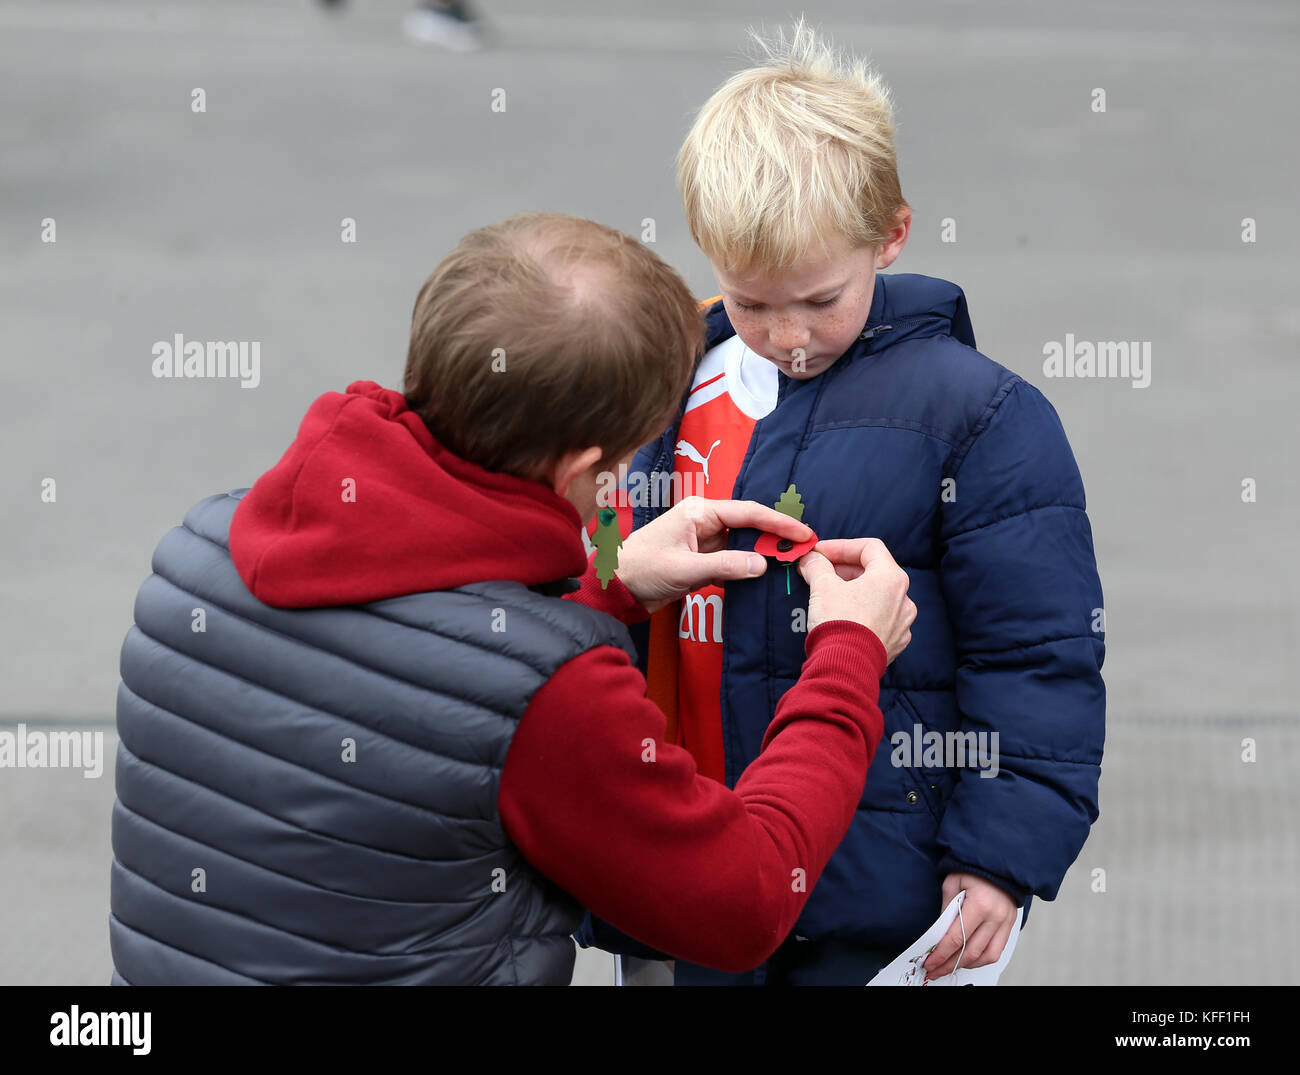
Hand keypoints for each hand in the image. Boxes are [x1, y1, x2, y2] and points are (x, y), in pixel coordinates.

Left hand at [614, 497, 812, 614]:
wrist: (615, 588)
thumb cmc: (641, 569)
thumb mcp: (684, 568)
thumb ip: (724, 566)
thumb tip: (761, 564)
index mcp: (700, 512)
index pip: (748, 513)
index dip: (778, 522)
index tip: (803, 533)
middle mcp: (704, 523)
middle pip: (749, 527)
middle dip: (775, 538)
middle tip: (804, 551)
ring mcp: (704, 543)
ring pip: (743, 546)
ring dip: (763, 555)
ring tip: (790, 565)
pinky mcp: (702, 562)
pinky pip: (732, 562)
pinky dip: (746, 570)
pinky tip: (763, 579)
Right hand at [795, 537, 915, 662]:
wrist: (846, 667)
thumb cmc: (839, 622)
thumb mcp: (822, 586)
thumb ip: (817, 566)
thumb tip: (811, 560)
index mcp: (891, 578)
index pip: (869, 548)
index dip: (841, 546)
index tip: (820, 553)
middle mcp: (904, 598)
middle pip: (874, 572)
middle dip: (844, 569)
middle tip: (819, 572)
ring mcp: (902, 623)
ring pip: (877, 597)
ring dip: (854, 591)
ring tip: (829, 596)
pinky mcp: (895, 642)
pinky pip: (880, 620)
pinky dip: (862, 613)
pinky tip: (844, 618)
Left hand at [922, 873, 1018, 979]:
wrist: (999, 863)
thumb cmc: (975, 869)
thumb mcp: (953, 882)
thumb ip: (946, 909)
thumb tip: (939, 933)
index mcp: (979, 905)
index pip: (956, 938)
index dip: (941, 954)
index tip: (929, 963)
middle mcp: (995, 918)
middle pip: (970, 952)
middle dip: (949, 964)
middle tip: (934, 971)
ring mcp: (1005, 924)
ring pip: (985, 957)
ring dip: (965, 965)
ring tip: (948, 967)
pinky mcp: (1009, 926)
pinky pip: (996, 952)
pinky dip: (980, 959)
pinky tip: (967, 960)